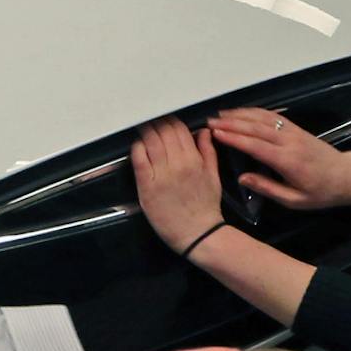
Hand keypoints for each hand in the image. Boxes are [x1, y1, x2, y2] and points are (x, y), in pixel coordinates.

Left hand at [130, 118, 225, 255]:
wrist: (198, 233)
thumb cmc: (205, 205)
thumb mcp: (213, 176)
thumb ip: (208, 151)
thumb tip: (204, 131)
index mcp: (194, 160)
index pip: (179, 129)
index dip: (170, 119)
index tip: (165, 117)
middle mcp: (177, 164)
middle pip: (163, 131)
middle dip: (156, 122)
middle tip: (152, 119)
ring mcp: (161, 175)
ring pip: (150, 141)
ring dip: (145, 131)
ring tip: (143, 127)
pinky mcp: (147, 186)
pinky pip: (139, 159)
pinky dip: (137, 148)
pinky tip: (138, 145)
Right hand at [205, 109, 350, 211]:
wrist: (346, 176)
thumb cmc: (320, 193)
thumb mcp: (294, 200)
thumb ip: (268, 188)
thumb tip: (243, 178)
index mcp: (287, 160)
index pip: (255, 145)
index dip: (234, 138)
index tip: (215, 133)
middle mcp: (289, 141)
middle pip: (255, 128)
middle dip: (231, 123)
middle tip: (210, 121)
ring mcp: (293, 132)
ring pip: (263, 118)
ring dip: (240, 114)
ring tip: (220, 114)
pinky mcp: (296, 128)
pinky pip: (273, 116)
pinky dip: (255, 111)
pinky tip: (243, 112)